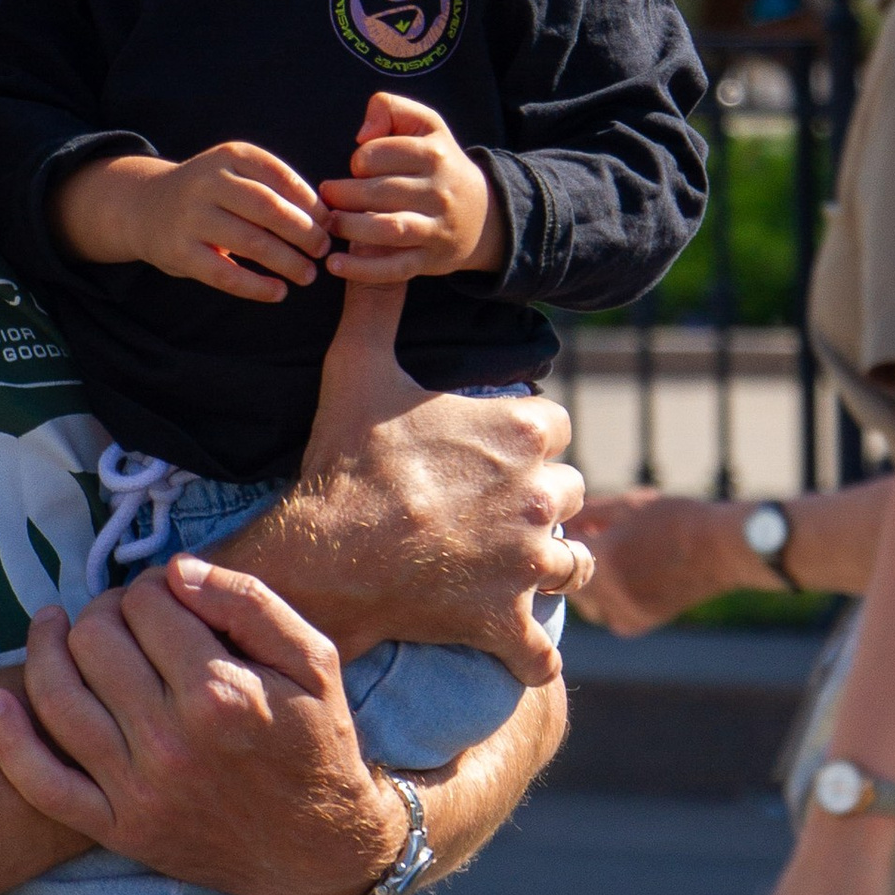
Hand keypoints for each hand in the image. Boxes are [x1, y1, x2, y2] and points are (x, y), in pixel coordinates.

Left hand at [0, 558, 404, 894]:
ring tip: (57, 630)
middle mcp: (171, 742)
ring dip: (47, 649)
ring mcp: (137, 790)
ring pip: (56, 696)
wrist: (319, 848)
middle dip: (104, 612)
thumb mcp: (315, 660)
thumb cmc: (318, 744)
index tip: (165, 599)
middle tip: (124, 618)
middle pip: (94, 639)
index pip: (146, 603)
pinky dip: (8, 738)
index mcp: (220, 694)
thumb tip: (175, 570)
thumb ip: (248, 603)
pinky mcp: (116, 828)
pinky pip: (39, 782)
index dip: (151, 587)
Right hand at [52, 143, 328, 302]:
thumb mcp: (236, 172)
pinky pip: (226, 274)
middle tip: (323, 250)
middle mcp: (209, 181)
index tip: (330, 224)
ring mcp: (192, 217)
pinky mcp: (181, 252)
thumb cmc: (209, 193)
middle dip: (303, 232)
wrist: (144, 207)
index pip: (281, 177)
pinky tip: (279, 292)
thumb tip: (327, 218)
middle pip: (268, 208)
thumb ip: (274, 187)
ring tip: (308, 275)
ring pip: (251, 242)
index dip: (311, 203)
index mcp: (231, 155)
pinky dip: (257, 287)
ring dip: (287, 261)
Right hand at [257, 285, 586, 680]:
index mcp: (522, 431)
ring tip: (504, 568)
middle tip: (484, 511)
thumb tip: (366, 242)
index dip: (521, 440)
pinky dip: (527, 652)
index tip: (481, 454)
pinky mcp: (508, 620)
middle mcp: (542, 495)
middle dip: (538, 501)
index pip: (553, 428)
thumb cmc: (344, 463)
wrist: (323, 556)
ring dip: (545, 568)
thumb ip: (378, 304)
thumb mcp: (358, 368)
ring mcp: (531, 563)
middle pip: (568, 493)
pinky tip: (506, 642)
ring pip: (571, 565)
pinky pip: (540, 651)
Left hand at [318, 92, 503, 282]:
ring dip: (349, 228)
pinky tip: (335, 264)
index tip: (358, 169)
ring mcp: (435, 228)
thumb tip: (361, 134)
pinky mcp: (429, 259)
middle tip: (328, 198)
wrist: (483, 214)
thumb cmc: (438, 165)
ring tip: (331, 224)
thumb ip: (390, 108)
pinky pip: (393, 267)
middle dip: (343, 195)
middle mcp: (438, 191)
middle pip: (378, 192)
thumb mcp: (424, 124)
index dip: (359, 160)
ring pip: (387, 228)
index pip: (379, 154)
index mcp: (433, 154)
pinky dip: (361, 269)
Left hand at [568, 487, 747, 634]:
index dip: (560, 536)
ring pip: (584, 600)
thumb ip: (590, 514)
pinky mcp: (637, 623)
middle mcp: (610, 590)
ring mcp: (623, 611)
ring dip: (588, 583)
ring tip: (608, 561)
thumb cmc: (678, 519)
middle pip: (567, 579)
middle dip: (571, 562)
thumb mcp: (631, 505)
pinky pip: (606, 615)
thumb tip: (561, 521)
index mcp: (605, 556)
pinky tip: (624, 581)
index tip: (565, 528)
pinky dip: (608, 601)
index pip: (560, 549)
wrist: (724, 549)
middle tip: (585, 544)